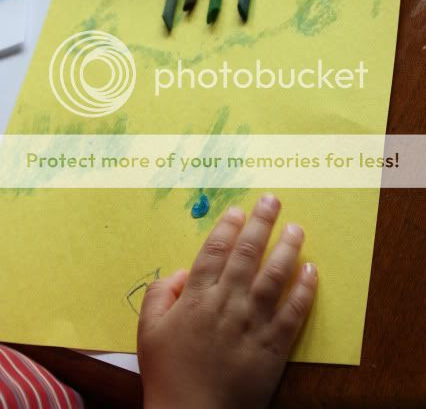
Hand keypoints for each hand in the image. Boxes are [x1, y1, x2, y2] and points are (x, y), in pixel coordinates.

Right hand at [138, 194, 317, 408]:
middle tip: (272, 200)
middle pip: (247, 254)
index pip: (215, 251)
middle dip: (260, 223)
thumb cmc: (167, 374)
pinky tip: (311, 270)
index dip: (227, 227)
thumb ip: (159, 294)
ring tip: (297, 228)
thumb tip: (182, 272)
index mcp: (197, 297)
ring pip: (273, 276)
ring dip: (286, 248)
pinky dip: (304, 290)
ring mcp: (253, 323)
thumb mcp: (148, 331)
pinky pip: (292, 313)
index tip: (238, 210)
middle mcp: (227, 303)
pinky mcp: (273, 346)